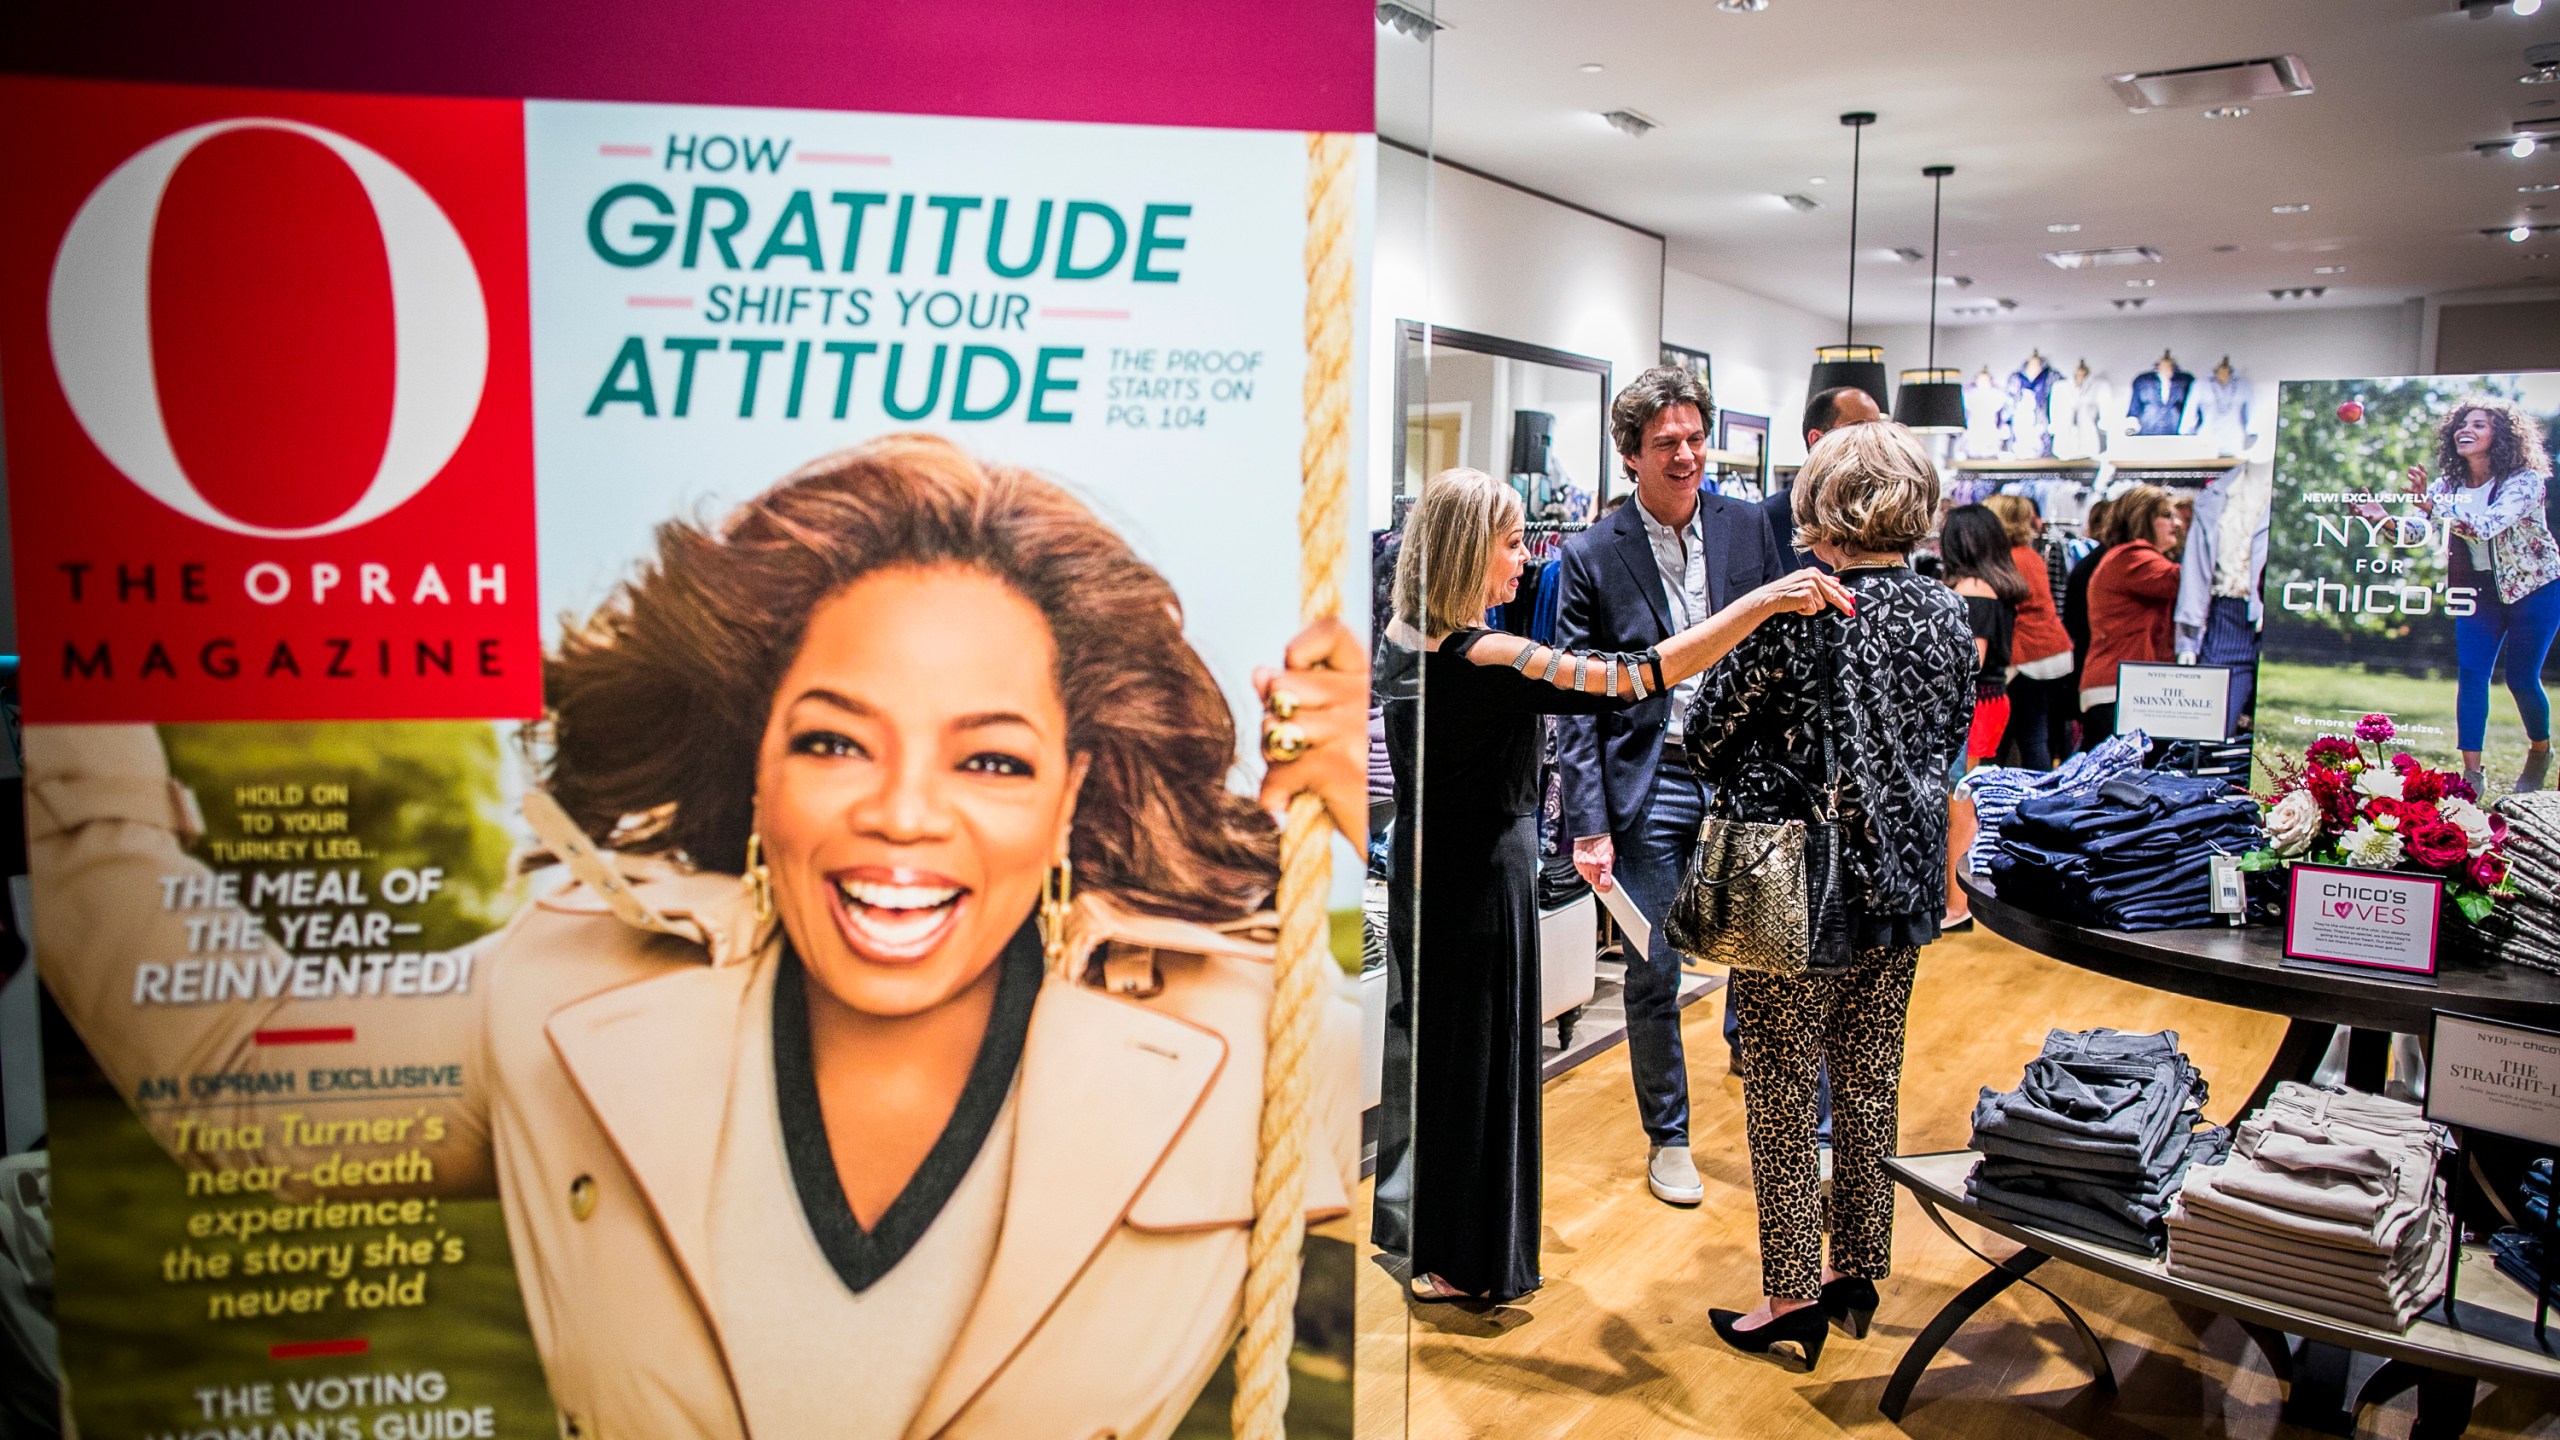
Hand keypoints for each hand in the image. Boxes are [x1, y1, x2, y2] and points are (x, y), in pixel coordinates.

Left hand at [1254, 616, 1369, 847]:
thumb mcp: (1349, 733)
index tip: (1298, 682)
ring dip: (1275, 760)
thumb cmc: (1380, 786)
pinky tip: (1286, 806)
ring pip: (1274, 728)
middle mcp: (1366, 698)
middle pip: (1283, 685)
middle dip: (1276, 722)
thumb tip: (1260, 673)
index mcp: (1375, 682)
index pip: (1332, 632)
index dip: (1299, 653)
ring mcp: (1352, 730)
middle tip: (1295, 751)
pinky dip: (1274, 796)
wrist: (1411, 835)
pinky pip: (1278, 770)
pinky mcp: (1338, 766)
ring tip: (1297, 779)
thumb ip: (1307, 697)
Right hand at [1572, 834, 1614, 891]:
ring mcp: (1584, 864)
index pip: (1604, 884)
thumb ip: (1608, 869)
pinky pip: (1581, 872)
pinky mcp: (1577, 861)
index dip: (1606, 887)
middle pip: (1594, 882)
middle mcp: (1593, 865)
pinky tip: (1588, 863)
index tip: (1607, 887)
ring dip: (1591, 875)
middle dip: (1598, 880)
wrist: (1591, 831)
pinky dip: (1584, 870)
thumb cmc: (1603, 841)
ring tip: (1594, 867)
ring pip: (1587, 878)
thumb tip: (1607, 878)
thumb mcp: (1611, 855)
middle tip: (1601, 875)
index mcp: (1604, 864)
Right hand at [1748, 568, 1856, 618]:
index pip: (1833, 584)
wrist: (1770, 597)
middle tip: (1851, 612)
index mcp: (1813, 572)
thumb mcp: (1803, 582)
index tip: (1852, 601)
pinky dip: (1805, 611)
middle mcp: (1813, 576)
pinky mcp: (1807, 595)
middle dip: (1843, 605)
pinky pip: (1813, 610)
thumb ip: (1820, 582)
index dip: (1844, 594)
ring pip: (1822, 604)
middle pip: (1834, 594)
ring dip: (1811, 608)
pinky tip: (1796, 606)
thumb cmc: (1784, 592)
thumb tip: (1837, 583)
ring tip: (1799, 604)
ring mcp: (1811, 585)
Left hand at [2406, 464, 2436, 512]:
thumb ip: (2414, 476)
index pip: (2425, 474)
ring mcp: (2420, 490)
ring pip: (2418, 483)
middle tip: (2412, 468)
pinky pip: (2411, 492)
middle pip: (2423, 477)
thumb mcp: (2417, 483)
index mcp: (2424, 482)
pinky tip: (2401, 487)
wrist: (2423, 504)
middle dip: (2419, 472)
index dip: (2422, 468)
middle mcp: (2423, 485)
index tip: (2419, 463)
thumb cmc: (2419, 492)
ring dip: (2414, 479)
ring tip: (2408, 475)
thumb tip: (2410, 467)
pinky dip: (2406, 489)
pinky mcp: (2415, 496)